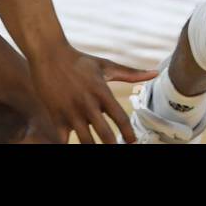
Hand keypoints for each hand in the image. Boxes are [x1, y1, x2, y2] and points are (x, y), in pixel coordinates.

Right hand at [29, 44, 155, 143]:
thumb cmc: (80, 61)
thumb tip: (155, 73)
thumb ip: (131, 73)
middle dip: (113, 146)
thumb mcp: (106, 66)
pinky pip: (63, 140)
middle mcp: (88, 104)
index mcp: (102, 92)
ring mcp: (71, 112)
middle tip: (118, 148)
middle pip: (105, 135)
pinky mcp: (56, 116)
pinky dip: (69, 146)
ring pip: (86, 141)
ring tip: (100, 150)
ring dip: (94, 149)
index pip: (120, 118)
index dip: (129, 133)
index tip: (132, 142)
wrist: (50, 55)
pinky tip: (76, 148)